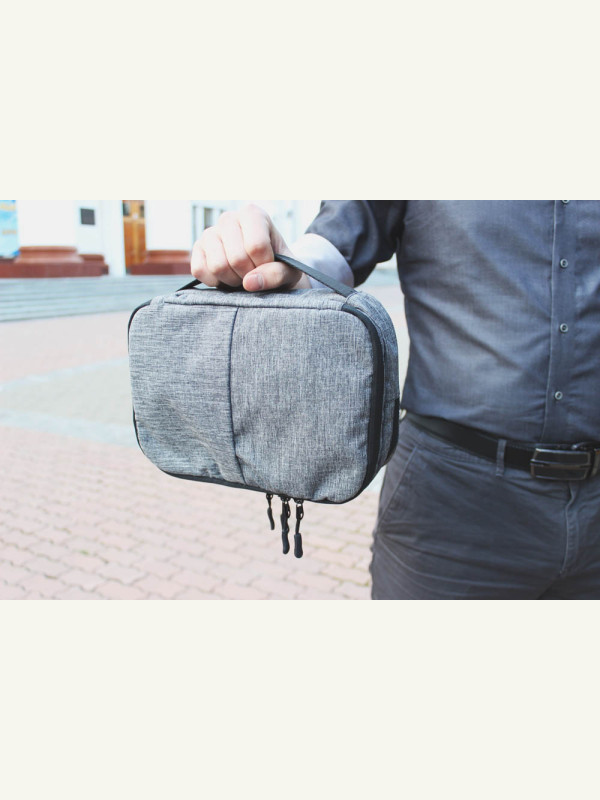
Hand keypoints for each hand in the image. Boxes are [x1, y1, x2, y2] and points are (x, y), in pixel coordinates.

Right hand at [190, 204, 309, 290]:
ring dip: (232, 280)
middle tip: (254, 274)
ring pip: (217, 266)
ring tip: (241, 275)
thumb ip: (277, 275)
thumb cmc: (278, 267)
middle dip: (248, 275)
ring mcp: (210, 233)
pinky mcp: (197, 249)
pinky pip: (199, 270)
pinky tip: (226, 277)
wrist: (263, 270)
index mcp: (253, 215)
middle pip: (237, 258)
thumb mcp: (290, 272)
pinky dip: (215, 282)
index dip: (264, 266)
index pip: (256, 246)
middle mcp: (229, 218)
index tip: (268, 266)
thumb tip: (249, 282)